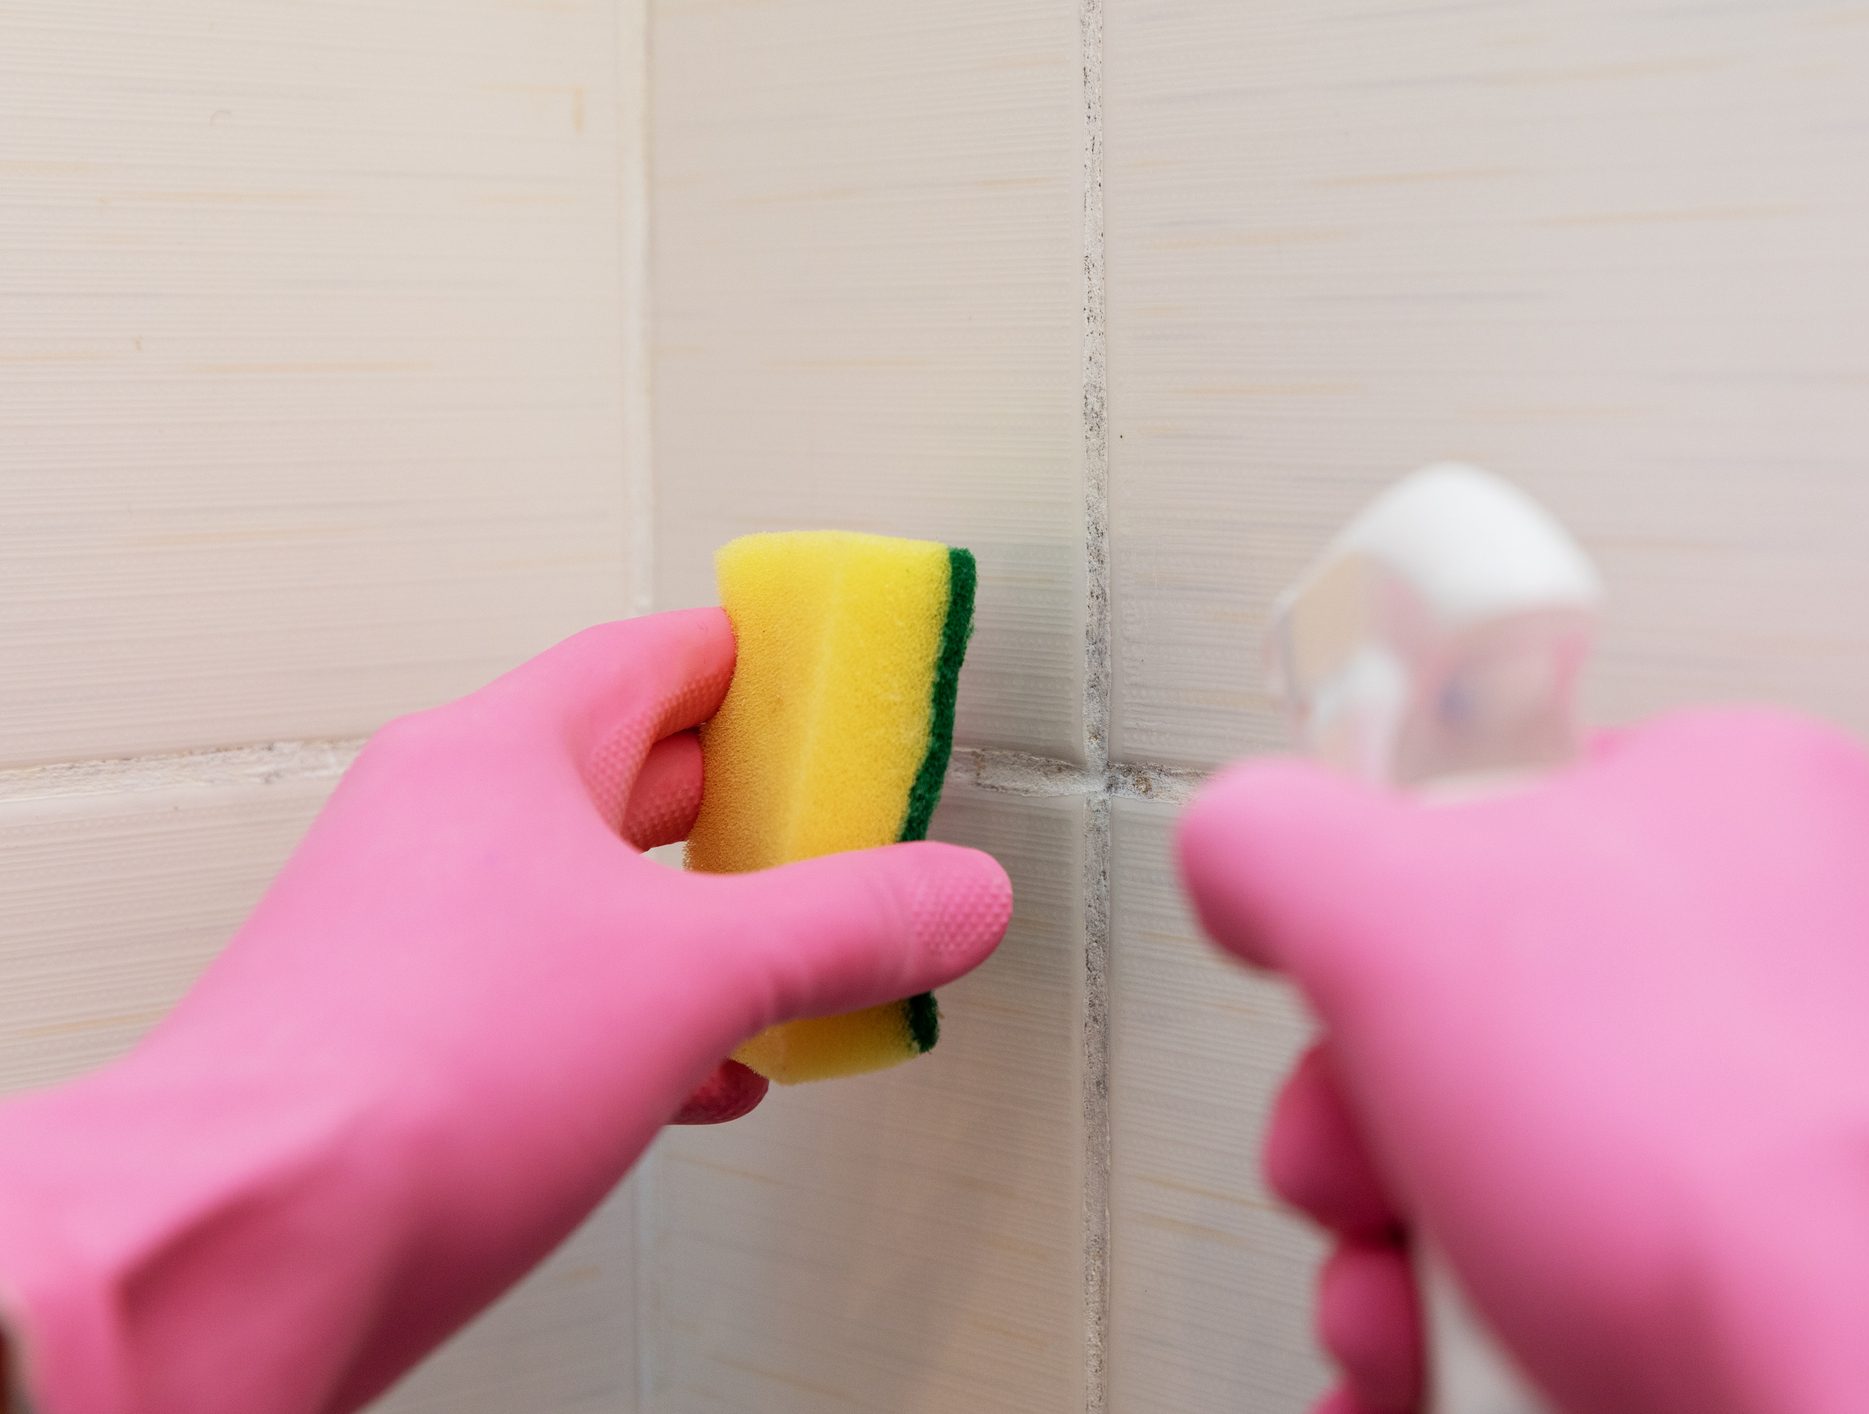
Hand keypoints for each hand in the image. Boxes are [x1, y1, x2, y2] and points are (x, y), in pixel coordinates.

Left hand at [0, 609, 1012, 1412]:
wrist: (238, 1249)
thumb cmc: (401, 1079)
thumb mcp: (690, 975)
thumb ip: (844, 926)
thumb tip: (953, 895)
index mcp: (502, 756)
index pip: (660, 656)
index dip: (766, 663)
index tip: (841, 677)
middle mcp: (450, 830)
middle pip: (640, 777)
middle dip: (758, 809)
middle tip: (854, 823)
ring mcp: (424, 941)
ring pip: (603, 901)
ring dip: (710, 928)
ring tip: (806, 955)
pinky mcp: (415, 1049)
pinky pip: (565, 1002)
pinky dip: (654, 1021)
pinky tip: (712, 1072)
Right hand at [1180, 710, 1868, 1413]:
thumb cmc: (1715, 1151)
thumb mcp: (1402, 913)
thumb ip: (1278, 840)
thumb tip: (1232, 850)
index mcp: (1717, 805)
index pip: (1480, 808)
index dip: (1371, 910)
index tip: (1335, 980)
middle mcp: (1754, 963)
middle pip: (1459, 1016)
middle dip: (1357, 1128)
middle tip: (1364, 1169)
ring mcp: (1759, 1134)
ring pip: (1492, 1168)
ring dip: (1389, 1254)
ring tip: (1405, 1305)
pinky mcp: (1749, 1278)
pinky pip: (1553, 1279)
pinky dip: (1458, 1335)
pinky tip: (1424, 1374)